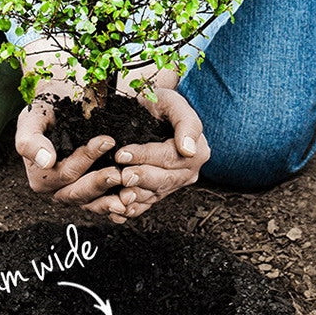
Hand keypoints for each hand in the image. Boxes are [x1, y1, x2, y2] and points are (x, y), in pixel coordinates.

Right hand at [15, 78, 130, 222]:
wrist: (60, 107)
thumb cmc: (45, 111)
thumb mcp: (31, 119)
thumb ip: (30, 140)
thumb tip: (45, 161)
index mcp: (40, 176)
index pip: (64, 173)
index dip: (85, 160)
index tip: (106, 141)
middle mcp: (57, 189)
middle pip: (78, 193)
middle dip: (99, 183)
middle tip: (118, 173)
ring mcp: (75, 192)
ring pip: (92, 203)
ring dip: (110, 201)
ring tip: (129, 194)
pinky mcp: (92, 191)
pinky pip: (103, 204)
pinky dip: (116, 206)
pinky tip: (132, 203)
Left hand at [112, 87, 209, 218]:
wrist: (150, 112)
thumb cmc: (161, 103)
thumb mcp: (174, 103)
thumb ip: (186, 123)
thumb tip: (189, 149)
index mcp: (197, 151)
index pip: (169, 157)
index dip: (145, 156)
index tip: (122, 153)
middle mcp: (187, 171)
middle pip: (163, 179)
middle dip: (140, 178)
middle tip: (120, 176)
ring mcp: (173, 184)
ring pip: (154, 195)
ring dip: (136, 197)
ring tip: (119, 196)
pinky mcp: (158, 192)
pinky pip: (146, 204)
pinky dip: (133, 209)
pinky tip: (119, 212)